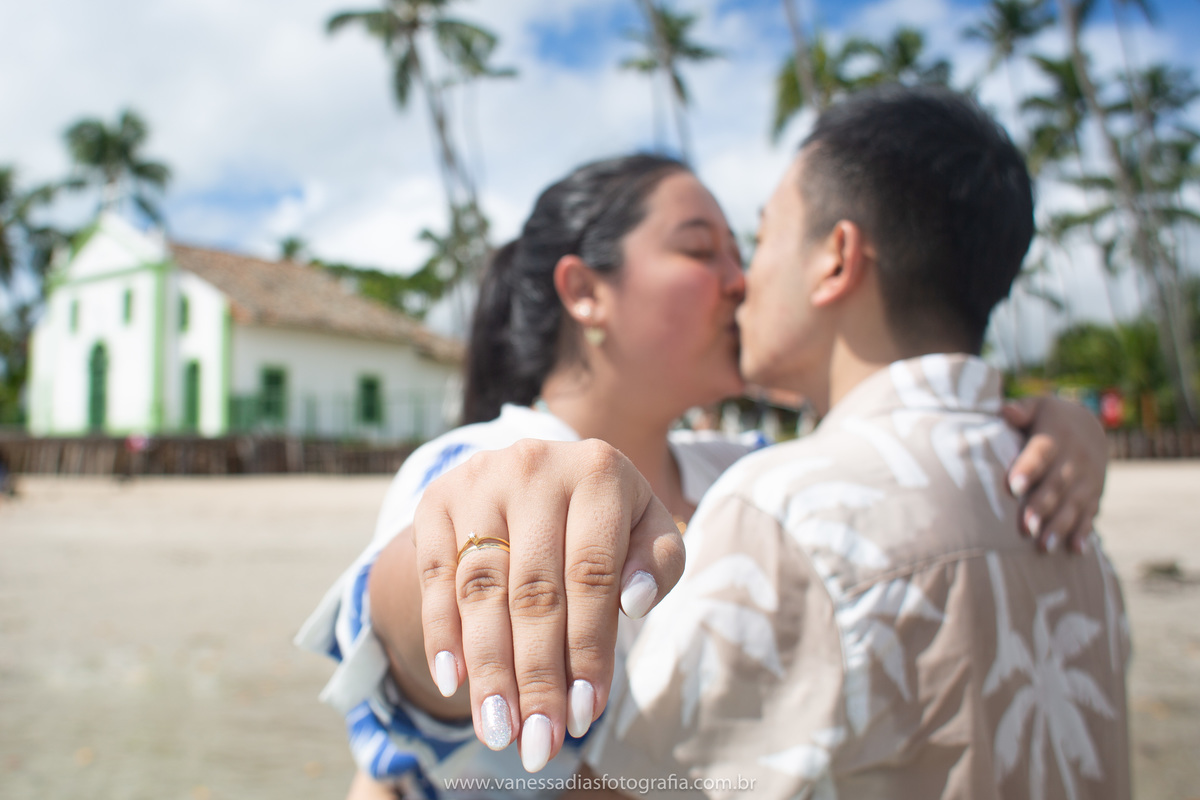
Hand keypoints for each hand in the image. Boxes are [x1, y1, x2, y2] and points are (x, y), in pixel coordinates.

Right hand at [412, 438, 683, 772]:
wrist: (537, 475)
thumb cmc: (604, 520)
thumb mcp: (647, 528)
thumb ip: (658, 562)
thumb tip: (634, 603)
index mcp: (598, 471)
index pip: (593, 575)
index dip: (589, 648)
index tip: (587, 713)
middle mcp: (534, 468)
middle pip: (534, 590)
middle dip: (537, 675)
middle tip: (539, 742)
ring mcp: (479, 482)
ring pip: (481, 590)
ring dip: (489, 669)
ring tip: (499, 731)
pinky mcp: (436, 501)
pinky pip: (434, 577)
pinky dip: (442, 634)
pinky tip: (454, 683)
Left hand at [1003, 395, 1107, 554]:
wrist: (1090, 425)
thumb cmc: (1049, 418)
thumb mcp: (1037, 406)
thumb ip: (1021, 410)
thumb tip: (1004, 410)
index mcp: (1055, 437)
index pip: (1040, 454)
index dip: (1028, 469)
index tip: (1013, 485)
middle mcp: (1074, 460)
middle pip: (1056, 485)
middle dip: (1042, 507)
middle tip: (1026, 528)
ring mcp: (1087, 479)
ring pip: (1073, 504)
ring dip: (1059, 526)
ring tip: (1043, 546)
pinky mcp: (1094, 494)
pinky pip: (1089, 514)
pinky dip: (1083, 532)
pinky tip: (1075, 550)